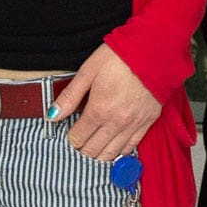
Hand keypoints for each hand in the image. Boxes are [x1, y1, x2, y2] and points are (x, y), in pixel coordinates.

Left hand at [51, 44, 160, 162]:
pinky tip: (112, 146)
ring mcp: (133, 125)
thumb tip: (52, 116)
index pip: (77, 138)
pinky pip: (130, 148)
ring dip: (98, 155)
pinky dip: (118, 151)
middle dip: (81, 149)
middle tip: (79, 142)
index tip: (69, 132)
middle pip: (93, 151)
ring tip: (92, 147)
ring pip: (111, 154)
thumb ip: (70, 96)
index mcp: (99, 109)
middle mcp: (116, 122)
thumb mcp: (89, 71)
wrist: (154, 51)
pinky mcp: (147, 123)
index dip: (70, 138)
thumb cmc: (119, 57)